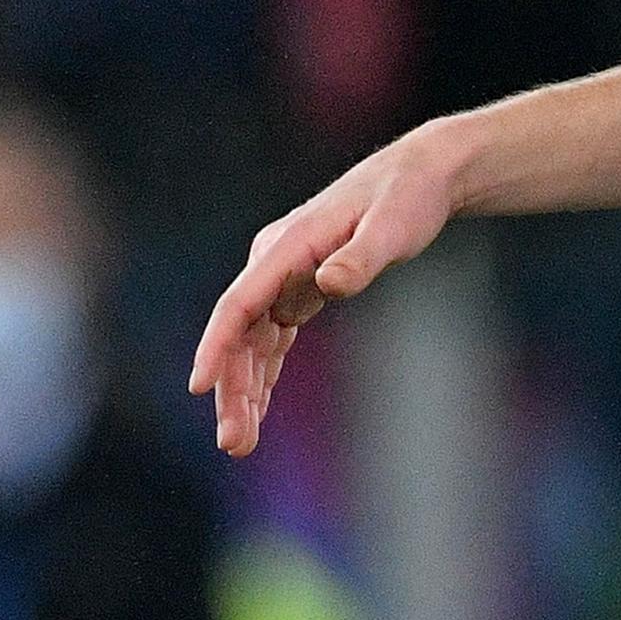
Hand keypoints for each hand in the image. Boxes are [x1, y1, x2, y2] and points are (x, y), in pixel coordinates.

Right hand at [189, 122, 470, 456]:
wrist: (421, 176)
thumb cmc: (408, 198)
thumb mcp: (393, 227)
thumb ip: (362, 257)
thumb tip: (330, 283)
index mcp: (287, 247)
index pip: (239, 304)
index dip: (217, 346)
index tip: (199, 386)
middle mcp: (274, 261)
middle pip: (239, 332)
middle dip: (232, 388)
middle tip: (234, 444)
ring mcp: (283, 274)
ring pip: (252, 340)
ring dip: (244, 388)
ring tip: (241, 442)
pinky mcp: (299, 285)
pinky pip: (273, 336)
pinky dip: (265, 371)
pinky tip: (258, 408)